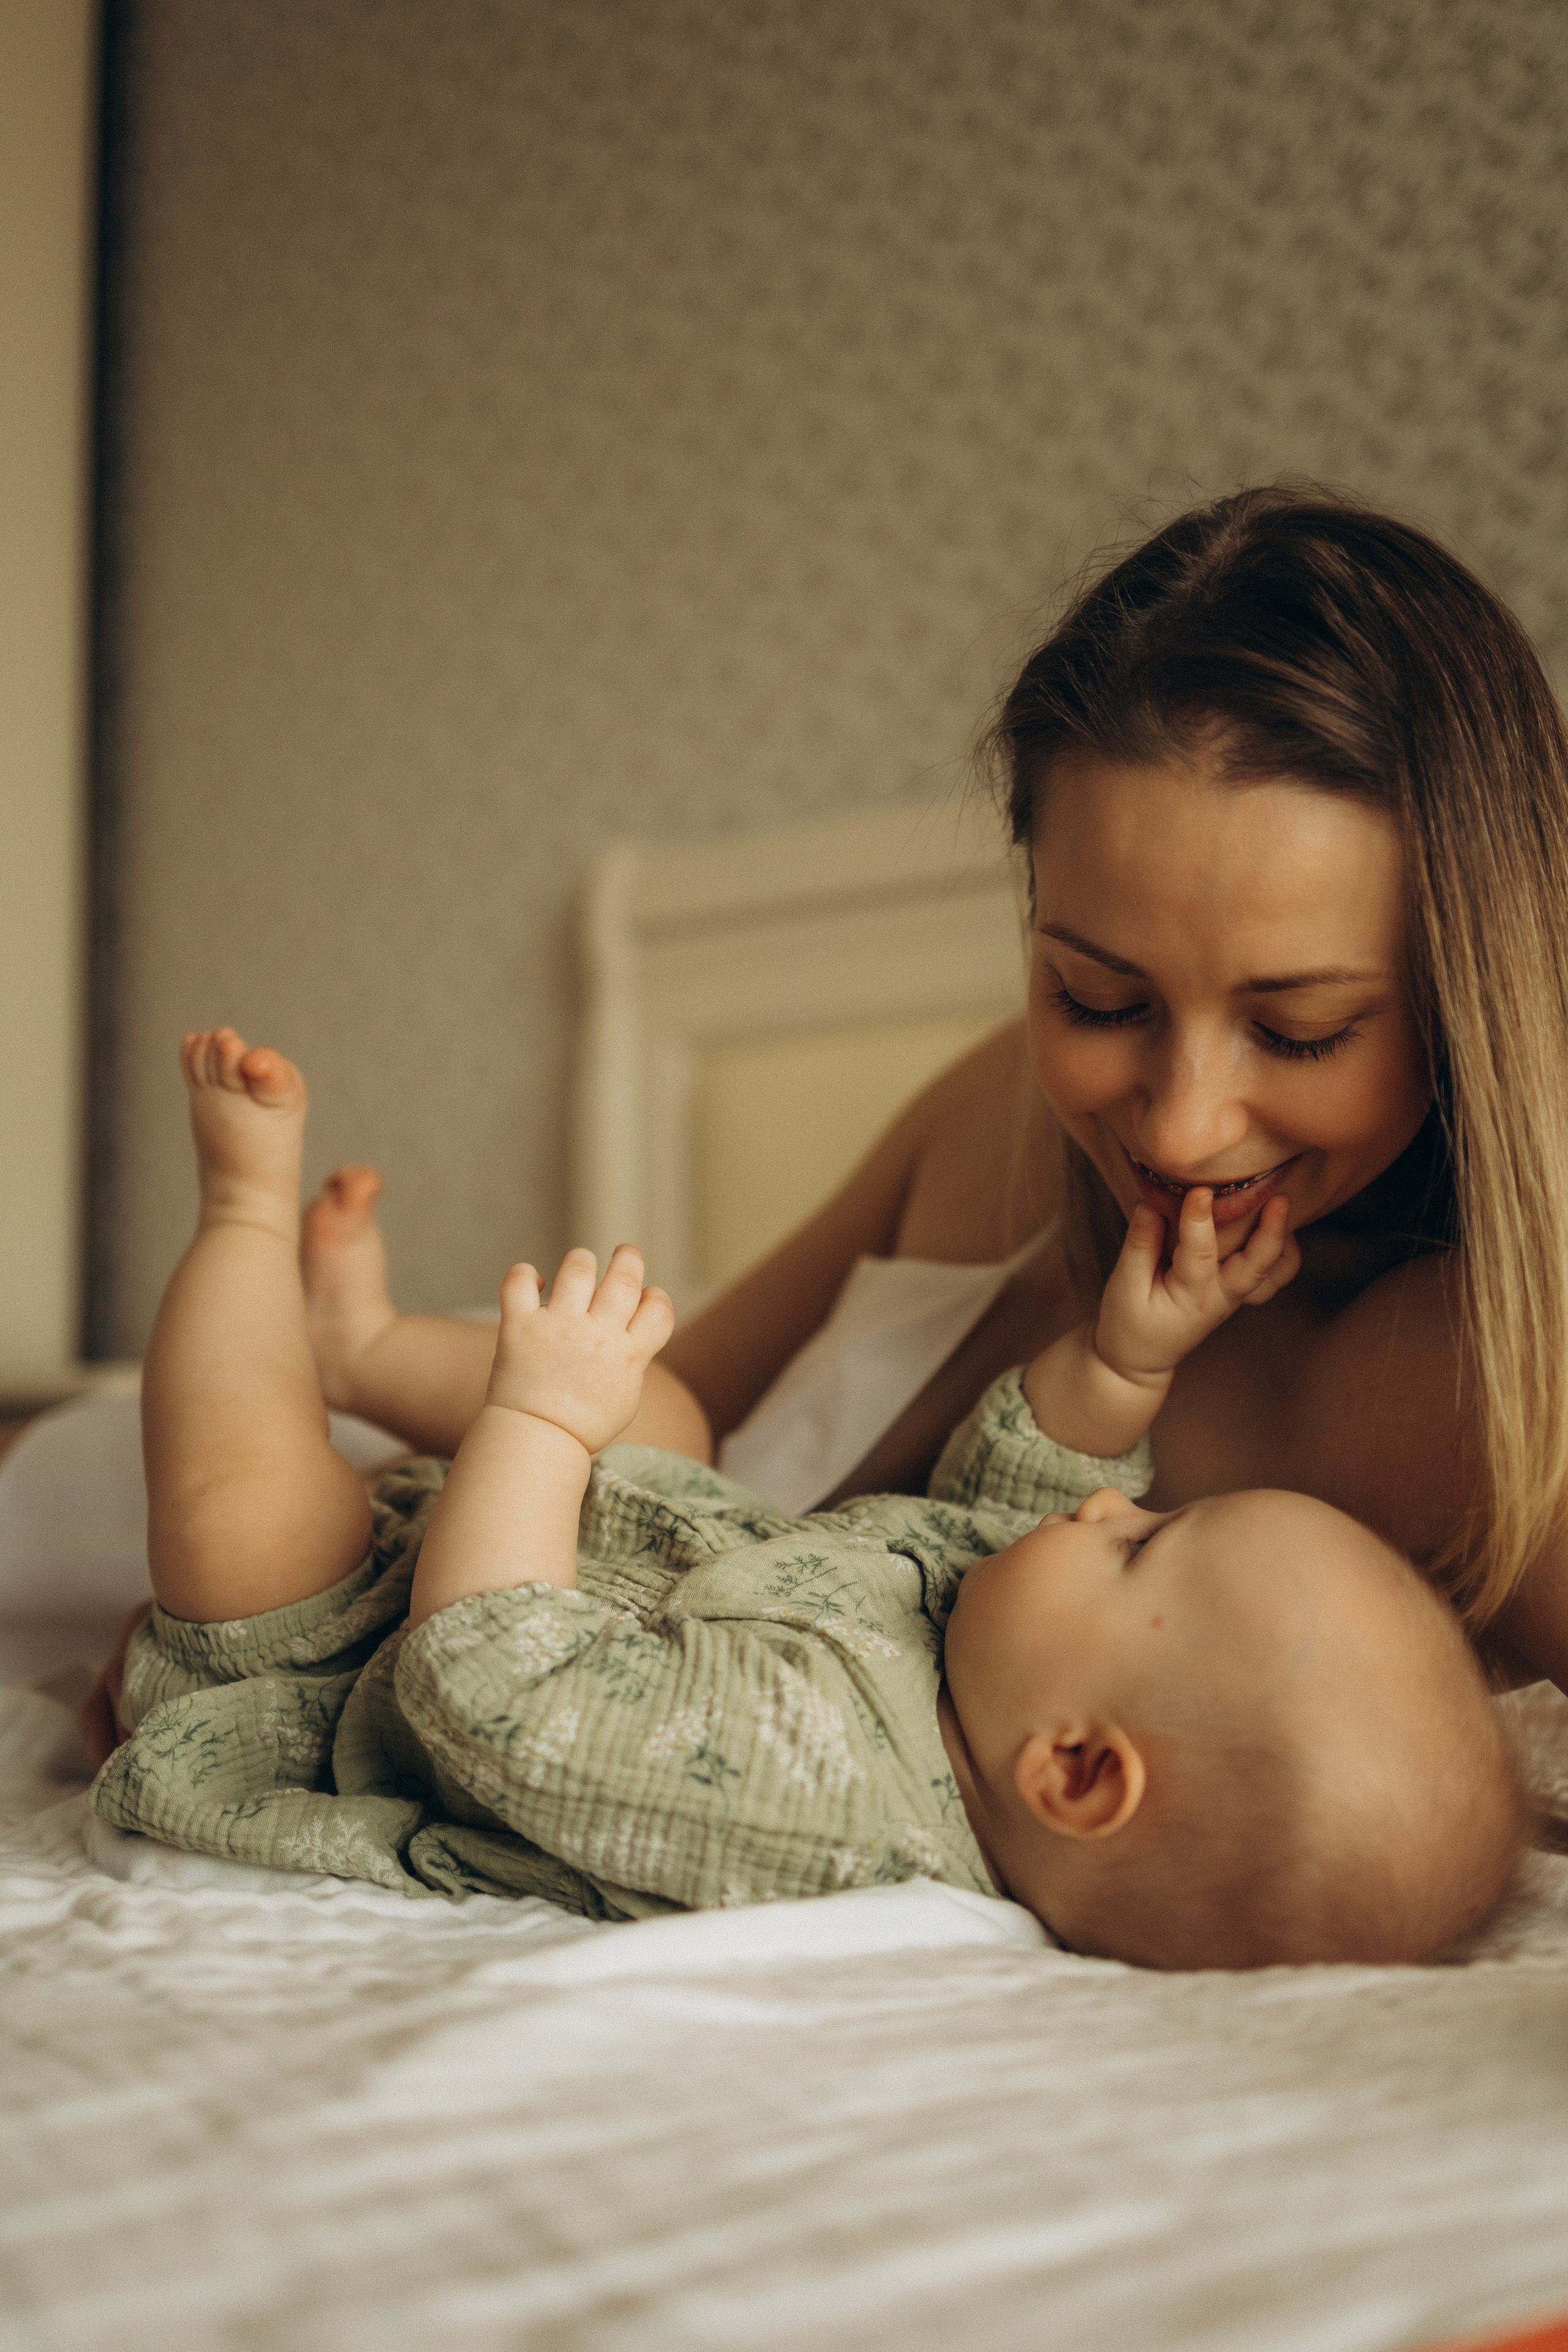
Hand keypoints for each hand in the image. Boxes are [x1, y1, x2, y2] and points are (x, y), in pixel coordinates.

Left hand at [484, 1243, 674, 1455]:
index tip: (643, 1301)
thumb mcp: (625, 1398)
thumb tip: (633, 1334)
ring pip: (579, 1267)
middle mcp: (598, 1335)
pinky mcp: (521, 1326)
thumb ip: (631, 1361)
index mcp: (629, 1355)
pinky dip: (525, 1274)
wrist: (537, 1444)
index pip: (658, 1307)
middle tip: (624, 1255)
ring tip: (580, 1269)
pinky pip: (520, 1281)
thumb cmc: (582, 1426)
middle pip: (625, 1275)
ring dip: (582, 1262)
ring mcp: (559, 1327)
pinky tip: (534, 1284)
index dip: (655, 1297)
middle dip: (628, 1257)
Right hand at [1093, 1189, 1299, 1388]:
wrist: (1140, 1359)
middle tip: (1278, 1197)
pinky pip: (1271, 1278)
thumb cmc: (1128, 1323)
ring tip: (1282, 1206)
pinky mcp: (1236, 1292)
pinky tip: (1276, 1230)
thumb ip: (1140, 1245)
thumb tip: (1151, 1203)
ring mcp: (1234, 1296)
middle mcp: (1221, 1296)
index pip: (1199, 1253)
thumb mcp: (1124, 1286)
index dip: (1199, 1219)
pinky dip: (1282, 1256)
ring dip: (1282, 1241)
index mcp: (1192, 1296)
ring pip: (1272, 1272)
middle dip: (1270, 1230)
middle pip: (1257, 1265)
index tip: (1200, 1190)